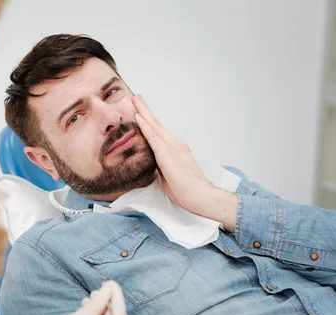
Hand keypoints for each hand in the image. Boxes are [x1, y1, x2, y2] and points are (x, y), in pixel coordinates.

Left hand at [132, 95, 237, 230]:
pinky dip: (145, 127)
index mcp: (176, 149)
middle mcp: (175, 144)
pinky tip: (138, 118)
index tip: (141, 111)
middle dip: (145, 110)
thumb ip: (161, 166)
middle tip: (136, 97)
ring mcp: (172, 148)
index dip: (150, 121)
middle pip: (157, 124)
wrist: (201, 196)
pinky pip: (153, 138)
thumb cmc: (186, 190)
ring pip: (155, 126)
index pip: (160, 132)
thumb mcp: (169, 175)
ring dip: (143, 112)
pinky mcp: (168, 155)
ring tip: (134, 100)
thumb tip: (152, 163)